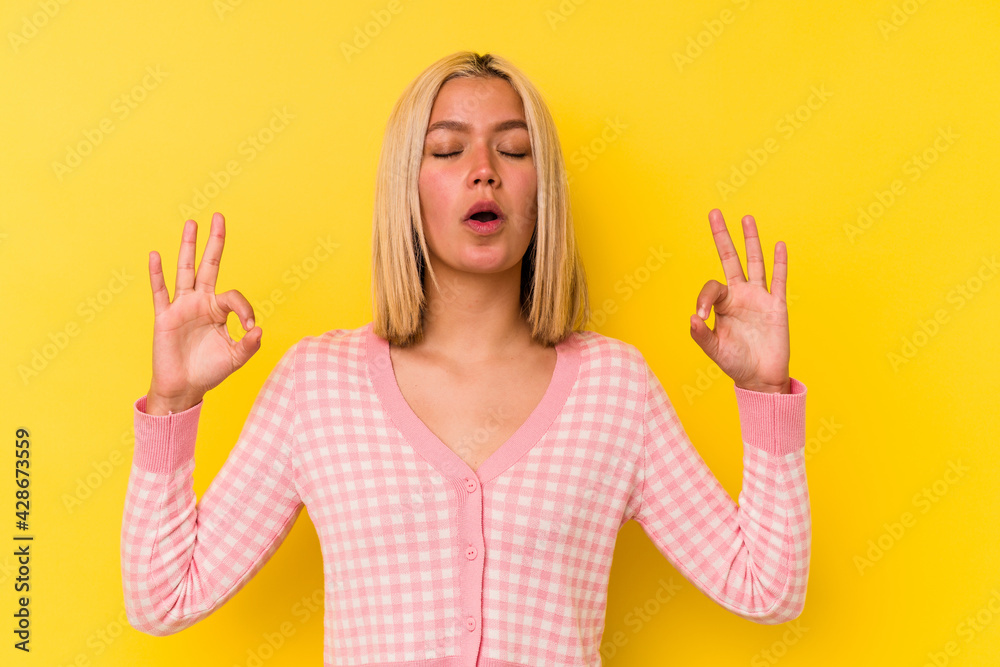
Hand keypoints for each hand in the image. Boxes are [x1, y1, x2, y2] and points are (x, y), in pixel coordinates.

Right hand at [145, 212, 261, 414]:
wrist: (184, 388)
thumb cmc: (209, 372)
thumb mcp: (236, 358)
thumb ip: (250, 344)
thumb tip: (259, 329)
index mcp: (219, 310)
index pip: (234, 297)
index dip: (245, 310)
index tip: (249, 329)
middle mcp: (200, 302)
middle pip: (209, 265)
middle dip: (214, 242)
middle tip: (219, 217)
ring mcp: (181, 307)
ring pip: (185, 270)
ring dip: (188, 247)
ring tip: (192, 223)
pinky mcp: (165, 316)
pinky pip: (160, 291)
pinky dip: (157, 274)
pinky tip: (155, 254)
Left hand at [689, 209, 790, 393]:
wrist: (761, 378)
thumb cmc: (735, 363)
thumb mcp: (714, 350)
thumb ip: (701, 335)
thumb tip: (692, 318)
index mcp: (722, 304)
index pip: (711, 287)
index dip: (703, 298)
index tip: (701, 318)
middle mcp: (739, 295)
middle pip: (730, 259)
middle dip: (722, 236)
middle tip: (714, 213)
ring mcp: (759, 297)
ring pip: (755, 262)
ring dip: (751, 240)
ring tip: (746, 218)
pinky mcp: (777, 305)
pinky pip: (778, 280)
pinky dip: (779, 263)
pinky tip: (779, 245)